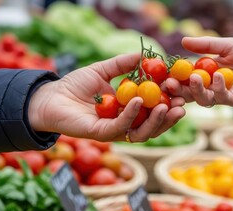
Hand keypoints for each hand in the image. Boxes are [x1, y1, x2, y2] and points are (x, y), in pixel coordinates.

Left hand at [29, 53, 185, 141]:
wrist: (50, 97)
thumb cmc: (75, 85)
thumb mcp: (102, 70)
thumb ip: (122, 64)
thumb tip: (143, 55)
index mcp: (128, 110)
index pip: (154, 109)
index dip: (169, 101)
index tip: (181, 89)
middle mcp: (124, 124)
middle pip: (154, 125)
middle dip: (169, 116)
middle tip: (182, 104)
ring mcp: (114, 131)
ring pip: (142, 132)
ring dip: (157, 120)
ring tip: (167, 106)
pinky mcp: (102, 134)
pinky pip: (121, 127)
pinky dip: (132, 114)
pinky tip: (138, 100)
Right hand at [164, 37, 232, 106]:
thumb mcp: (227, 45)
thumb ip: (205, 45)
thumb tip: (183, 41)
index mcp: (206, 73)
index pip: (185, 78)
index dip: (174, 78)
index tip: (163, 74)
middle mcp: (211, 86)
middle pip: (189, 92)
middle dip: (178, 90)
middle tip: (169, 84)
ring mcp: (222, 95)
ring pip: (202, 99)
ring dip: (195, 90)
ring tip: (192, 78)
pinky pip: (222, 98)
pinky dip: (218, 88)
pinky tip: (218, 76)